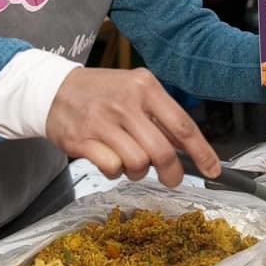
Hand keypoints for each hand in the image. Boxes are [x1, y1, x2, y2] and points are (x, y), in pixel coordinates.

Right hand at [45, 67, 219, 186]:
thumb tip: (190, 147)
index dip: (202, 153)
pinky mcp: (82, 140)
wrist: (53, 90)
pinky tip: (109, 159)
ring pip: (138, 163)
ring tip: (129, 160)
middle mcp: (125, 102)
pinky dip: (115, 171)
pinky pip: (112, 169)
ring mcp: (102, 121)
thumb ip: (162, 117)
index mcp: (145, 86)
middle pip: (163, 152)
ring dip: (138, 171)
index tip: (212, 170)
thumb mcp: (134, 90)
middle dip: (172, 173)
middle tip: (171, 179)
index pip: (183, 125)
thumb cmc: (101, 92)